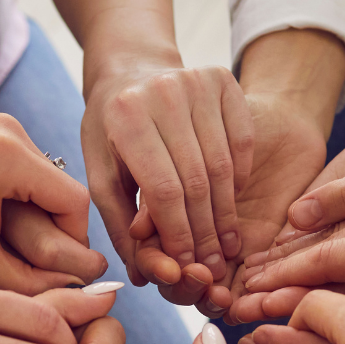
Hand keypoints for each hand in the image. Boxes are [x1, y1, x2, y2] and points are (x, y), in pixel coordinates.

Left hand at [0, 114, 106, 293]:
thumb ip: (35, 282)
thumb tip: (88, 292)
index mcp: (5, 155)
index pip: (75, 204)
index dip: (74, 245)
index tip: (55, 274)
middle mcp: (11, 131)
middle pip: (65, 193)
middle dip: (56, 235)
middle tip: (34, 268)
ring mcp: (5, 128)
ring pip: (52, 186)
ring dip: (42, 221)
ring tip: (13, 249)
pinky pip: (35, 177)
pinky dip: (28, 206)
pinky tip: (2, 227)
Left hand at [133, 92, 327, 315]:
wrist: (131, 70)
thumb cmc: (112, 131)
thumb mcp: (102, 173)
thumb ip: (119, 222)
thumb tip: (141, 274)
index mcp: (126, 116)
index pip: (164, 190)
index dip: (179, 235)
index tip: (186, 266)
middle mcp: (163, 92)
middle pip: (197, 180)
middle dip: (205, 231)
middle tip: (211, 264)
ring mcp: (196, 81)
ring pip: (223, 164)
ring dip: (225, 212)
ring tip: (225, 244)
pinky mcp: (224, 78)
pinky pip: (242, 141)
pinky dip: (239, 177)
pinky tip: (231, 201)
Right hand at [231, 183, 344, 325]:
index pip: (325, 263)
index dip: (280, 285)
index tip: (244, 303)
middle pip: (322, 243)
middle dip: (277, 270)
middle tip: (236, 293)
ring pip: (335, 231)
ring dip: (295, 256)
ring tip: (256, 279)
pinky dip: (325, 246)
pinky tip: (298, 261)